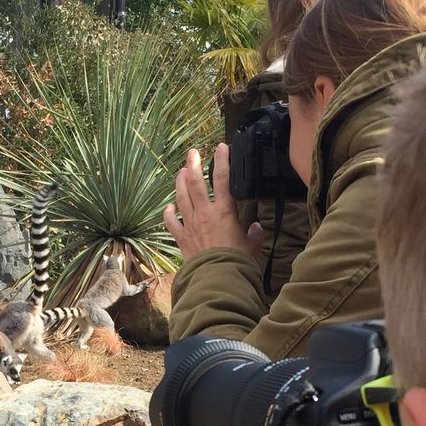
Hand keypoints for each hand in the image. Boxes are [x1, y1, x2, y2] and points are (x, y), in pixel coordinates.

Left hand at [164, 145, 265, 259]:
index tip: (221, 147)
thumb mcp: (252, 246)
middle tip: (192, 153)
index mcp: (224, 211)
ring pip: (181, 197)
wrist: (217, 279)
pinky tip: (169, 207)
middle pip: (195, 183)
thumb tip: (256, 227)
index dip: (222, 160)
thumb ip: (254, 234)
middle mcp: (205, 214)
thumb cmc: (237, 262)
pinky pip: (172, 223)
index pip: (222, 179)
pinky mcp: (182, 238)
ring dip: (180, 183)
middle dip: (193, 164)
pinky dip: (169, 214)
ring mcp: (190, 225)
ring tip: (180, 172)